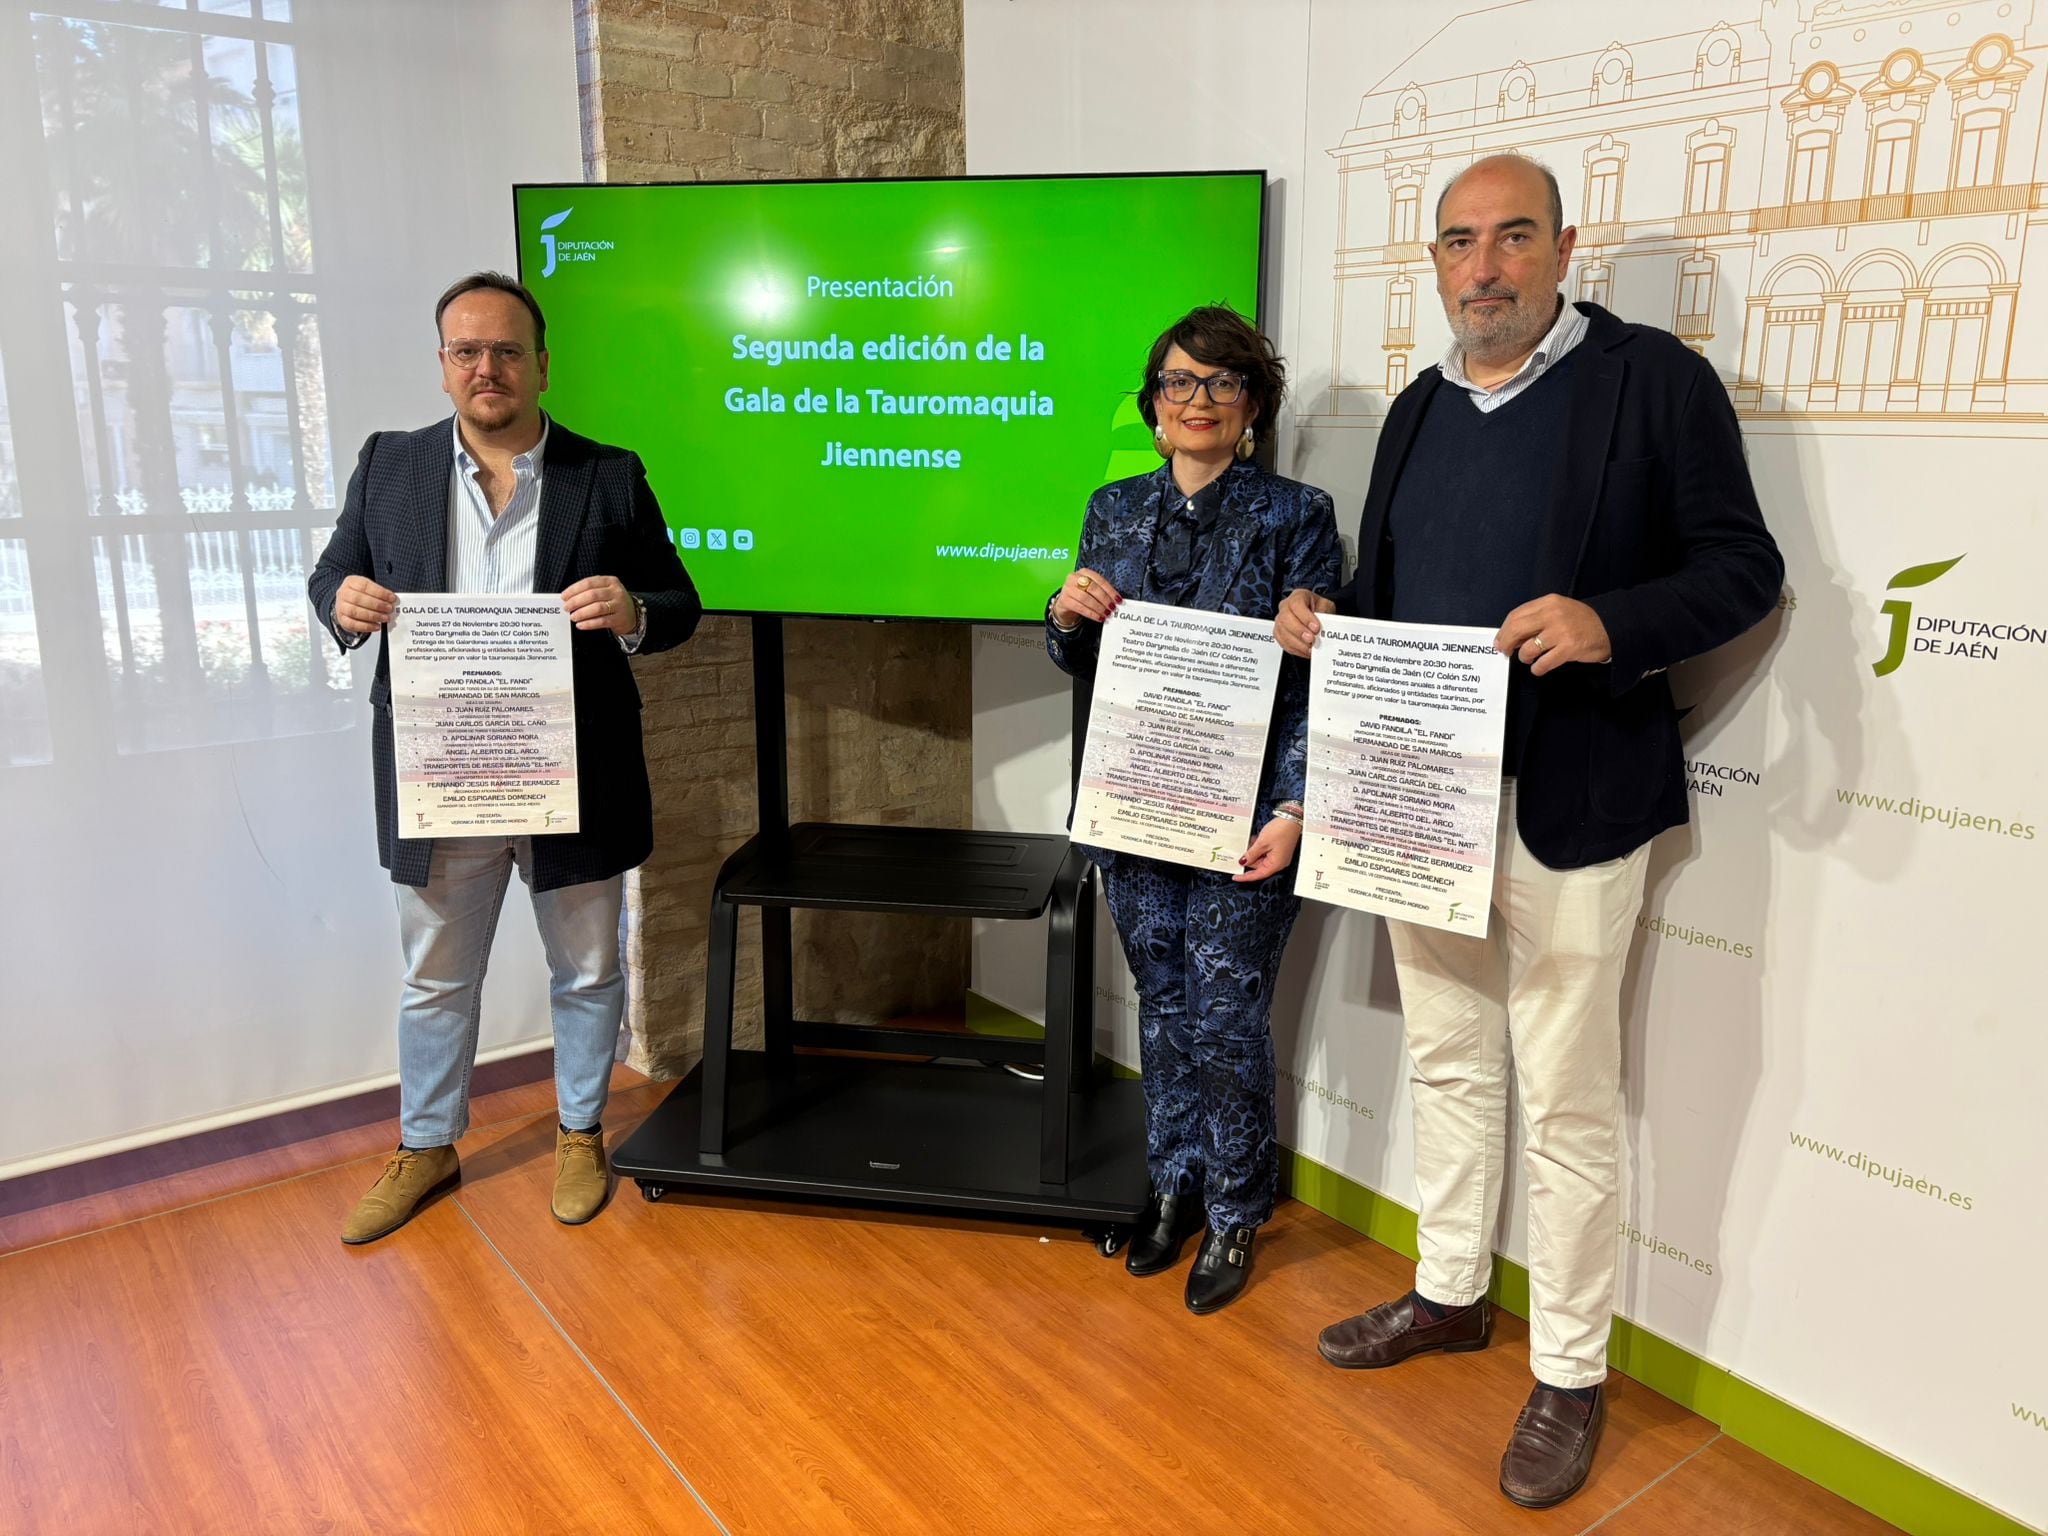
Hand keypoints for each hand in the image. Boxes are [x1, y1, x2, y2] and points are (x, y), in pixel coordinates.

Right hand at [333, 574, 396, 634]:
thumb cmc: (362, 594)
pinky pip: (352, 624)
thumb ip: (379, 594)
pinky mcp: (342, 619)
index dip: (380, 592)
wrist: (348, 602)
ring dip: (372, 616)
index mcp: (351, 582)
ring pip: (355, 612)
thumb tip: (392, 601)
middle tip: (389, 609)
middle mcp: (343, 593)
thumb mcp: (370, 589)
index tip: (391, 598)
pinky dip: (366, 626)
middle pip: (358, 599)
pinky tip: (376, 626)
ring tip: (384, 618)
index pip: (365, 586)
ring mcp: (340, 607)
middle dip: (377, 605)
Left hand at [563, 575, 637, 634]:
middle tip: (567, 608)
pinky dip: (589, 623)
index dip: (574, 590)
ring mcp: (619, 605)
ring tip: (573, 617)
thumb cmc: (613, 602)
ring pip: (597, 608)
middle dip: (576, 602)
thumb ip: (589, 591)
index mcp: (610, 581)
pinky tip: (581, 625)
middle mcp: (616, 592)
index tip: (564, 596)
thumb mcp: (605, 590)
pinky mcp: (619, 619)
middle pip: (592, 595)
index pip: (589, 583)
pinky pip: (602, 621)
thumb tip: (568, 598)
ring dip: (582, 613)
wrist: (632, 615)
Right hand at [1052, 568, 1118, 626]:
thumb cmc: (1081, 594)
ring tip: (1106, 614)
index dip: (1110, 591)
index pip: (1100, 580)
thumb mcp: (1090, 589)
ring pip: (1086, 598)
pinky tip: (1098, 617)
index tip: (1118, 599)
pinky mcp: (1065, 600)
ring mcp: (1068, 588)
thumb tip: (1116, 600)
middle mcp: (1075, 578)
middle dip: (1105, 599)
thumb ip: (1102, 592)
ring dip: (1099, 608)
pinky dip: (1091, 614)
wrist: (1066, 602)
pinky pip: (1080, 608)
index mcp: (1084, 572)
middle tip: (1112, 607)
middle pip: (1093, 588)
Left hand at [1233, 815, 1300, 882]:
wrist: (1292, 818)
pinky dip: (1259, 848)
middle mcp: (1279, 862)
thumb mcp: (1262, 843)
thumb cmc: (1282, 830)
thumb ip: (1251, 854)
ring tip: (1250, 842)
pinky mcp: (1279, 849)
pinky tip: (1256, 840)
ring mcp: (1279, 856)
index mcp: (1276, 864)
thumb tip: (1243, 862)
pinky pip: (1266, 852)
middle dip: (1249, 859)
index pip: (1258, 875)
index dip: (1245, 877)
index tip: (1236, 877)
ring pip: (1261, 858)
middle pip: (1259, 866)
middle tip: (1241, 853)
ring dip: (1254, 852)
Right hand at [1275, 588, 1334, 657]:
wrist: (1317, 615)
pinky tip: (1304, 650)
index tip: (1316, 628)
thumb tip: (1323, 627)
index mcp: (1298, 596)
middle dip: (1299, 631)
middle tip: (1311, 639)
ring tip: (1310, 648)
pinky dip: (1294, 649)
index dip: (1305, 617)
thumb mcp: (1326, 606)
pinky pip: (1282, 642)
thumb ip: (1324, 614)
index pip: (1297, 604)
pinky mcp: (1279, 632)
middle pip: (1286, 618)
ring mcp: (1280, 620)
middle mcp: (1286, 606)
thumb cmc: (1320, 608)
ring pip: (1282, 632)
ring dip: (1297, 643)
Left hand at [1494, 594, 1611, 675]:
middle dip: (1506, 644)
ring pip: (1528, 649)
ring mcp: (1561, 631)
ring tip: (1529, 659)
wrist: (1608, 627)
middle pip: (1517, 630)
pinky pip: (1543, 663)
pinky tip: (1539, 667)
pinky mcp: (1568, 648)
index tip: (1500, 640)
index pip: (1516, 615)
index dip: (1504, 630)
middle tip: (1505, 652)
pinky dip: (1537, 668)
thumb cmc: (1580, 621)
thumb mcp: (1558, 610)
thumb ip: (1536, 618)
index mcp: (1548, 602)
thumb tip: (1511, 635)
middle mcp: (1553, 614)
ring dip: (1524, 658)